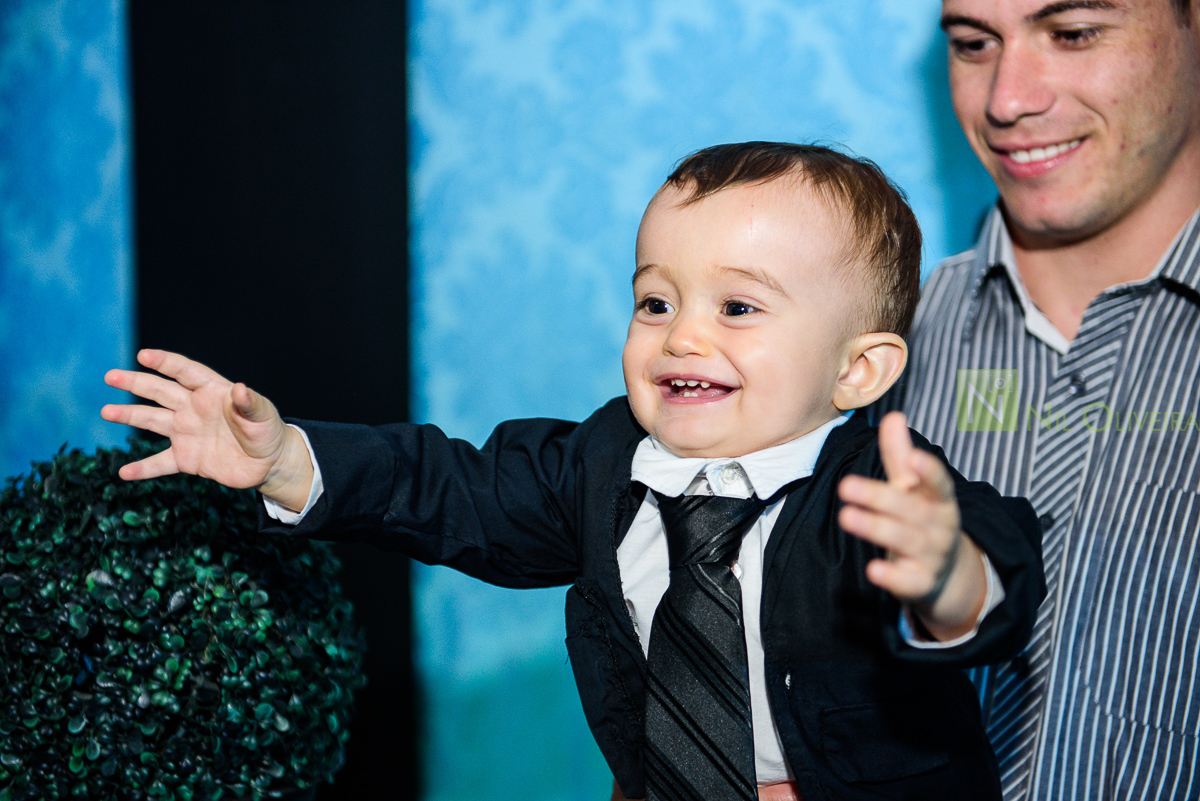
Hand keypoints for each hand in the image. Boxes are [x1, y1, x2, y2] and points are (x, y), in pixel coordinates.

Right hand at [101, 349, 313, 510]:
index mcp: (212, 392)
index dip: (166, 363)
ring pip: (153, 421)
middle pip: (161, 392)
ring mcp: (187, 433)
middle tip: (111, 376)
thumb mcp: (263, 416)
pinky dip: (143, 468)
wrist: (268, 463)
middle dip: (136, 383)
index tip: (143, 355)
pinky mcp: (187, 458)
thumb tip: (240, 388)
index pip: (186, 372)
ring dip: (130, 416)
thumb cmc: (267, 431)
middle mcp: (194, 409)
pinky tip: (124, 473)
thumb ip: (250, 403)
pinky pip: (160, 463)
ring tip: (106, 412)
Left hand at [837, 411, 985, 640]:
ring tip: (846, 517)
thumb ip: (900, 455)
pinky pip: (907, 581)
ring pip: (905, 541)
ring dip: (875, 529)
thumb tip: (893, 416)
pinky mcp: (921, 583)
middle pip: (911, 510)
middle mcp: (939, 526)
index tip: (914, 459)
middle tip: (846, 486)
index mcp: (939, 499)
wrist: (947, 574)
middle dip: (880, 498)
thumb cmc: (922, 520)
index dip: (929, 471)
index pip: (939, 482)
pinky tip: (873, 569)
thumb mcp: (914, 488)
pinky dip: (892, 576)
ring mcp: (932, 556)